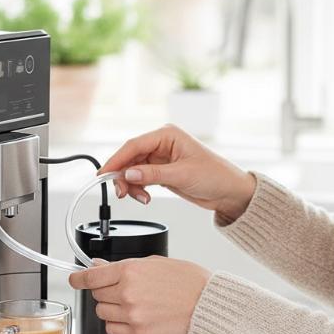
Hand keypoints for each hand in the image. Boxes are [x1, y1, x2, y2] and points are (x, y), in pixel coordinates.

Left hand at [68, 255, 211, 333]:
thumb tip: (100, 267)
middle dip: (104, 290)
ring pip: (102, 312)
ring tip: (131, 303)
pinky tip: (132, 316)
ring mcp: (131, 314)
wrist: (205, 303)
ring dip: (111, 307)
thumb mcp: (154, 262)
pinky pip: (112, 329)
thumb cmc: (186, 280)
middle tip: (121, 288)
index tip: (74, 280)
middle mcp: (127, 292)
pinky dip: (117, 323)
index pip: (92, 276)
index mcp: (131, 270)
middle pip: (97, 294)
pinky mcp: (137, 332)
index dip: (79, 279)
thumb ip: (124, 266)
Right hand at [99, 123, 256, 222]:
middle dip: (123, 176)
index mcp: (168, 135)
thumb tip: (128, 173)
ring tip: (140, 198)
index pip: (134, 145)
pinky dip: (139, 188)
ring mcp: (161, 158)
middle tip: (121, 193)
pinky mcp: (162, 171)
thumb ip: (152, 174)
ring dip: (131, 185)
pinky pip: (141, 178)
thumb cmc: (215, 175)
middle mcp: (162, 144)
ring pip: (133, 169)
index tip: (104, 173)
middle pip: (130, 157)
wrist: (229, 192)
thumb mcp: (182, 175)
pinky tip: (145, 197)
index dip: (116, 159)